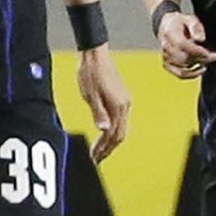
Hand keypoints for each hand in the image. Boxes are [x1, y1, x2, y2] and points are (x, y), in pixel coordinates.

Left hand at [75, 46, 130, 161]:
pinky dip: (112, 131)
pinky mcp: (121, 98)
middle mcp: (125, 105)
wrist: (96, 56)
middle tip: (97, 159)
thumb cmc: (91, 73)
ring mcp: (124, 102)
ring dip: (110, 141)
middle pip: (120, 134)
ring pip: (121, 128)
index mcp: (119, 106)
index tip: (96, 158)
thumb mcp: (90, 95)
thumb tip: (103, 130)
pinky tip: (104, 133)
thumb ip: (98, 113)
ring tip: (100, 150)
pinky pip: (120, 120)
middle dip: (108, 148)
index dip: (105, 148)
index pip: (114, 134)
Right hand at [157, 11, 215, 78]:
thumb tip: (200, 38)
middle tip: (214, 57)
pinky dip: (190, 74)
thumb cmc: (181, 23)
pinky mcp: (167, 64)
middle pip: (183, 58)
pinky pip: (178, 73)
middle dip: (201, 59)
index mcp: (170, 33)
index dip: (199, 51)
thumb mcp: (190, 19)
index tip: (212, 54)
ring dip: (198, 66)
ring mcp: (165, 56)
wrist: (166, 26)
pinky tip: (201, 70)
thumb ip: (196, 27)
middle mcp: (165, 46)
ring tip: (208, 61)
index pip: (183, 45)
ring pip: (182, 67)